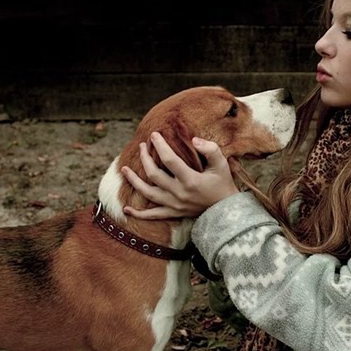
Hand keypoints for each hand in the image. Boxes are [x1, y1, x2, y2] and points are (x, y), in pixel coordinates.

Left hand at [121, 132, 239, 218]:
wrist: (226, 209)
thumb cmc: (223, 184)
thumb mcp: (221, 164)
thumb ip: (210, 149)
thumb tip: (194, 140)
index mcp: (190, 180)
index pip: (169, 160)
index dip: (160, 146)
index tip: (154, 135)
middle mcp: (179, 193)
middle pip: (154, 174)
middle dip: (145, 158)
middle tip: (142, 146)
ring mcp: (174, 205)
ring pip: (148, 193)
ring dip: (134, 181)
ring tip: (124, 169)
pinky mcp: (174, 213)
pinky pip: (153, 215)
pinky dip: (139, 214)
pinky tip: (126, 209)